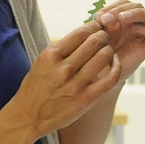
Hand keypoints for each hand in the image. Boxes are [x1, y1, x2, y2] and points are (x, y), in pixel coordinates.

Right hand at [10, 21, 122, 137]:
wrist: (28, 117)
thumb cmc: (36, 87)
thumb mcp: (42, 63)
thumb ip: (61, 49)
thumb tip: (85, 33)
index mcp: (50, 56)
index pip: (80, 33)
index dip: (93, 26)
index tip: (97, 26)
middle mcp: (62, 69)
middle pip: (94, 42)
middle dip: (103, 36)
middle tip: (104, 38)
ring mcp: (75, 85)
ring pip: (104, 57)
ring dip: (109, 50)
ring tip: (107, 51)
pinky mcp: (85, 99)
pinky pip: (110, 79)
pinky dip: (116, 67)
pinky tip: (114, 63)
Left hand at [93, 0, 144, 80]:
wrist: (104, 72)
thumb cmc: (100, 51)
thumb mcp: (98, 33)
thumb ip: (100, 23)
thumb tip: (101, 16)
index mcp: (125, 17)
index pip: (124, 3)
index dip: (112, 6)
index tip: (98, 17)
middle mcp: (138, 22)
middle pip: (138, 6)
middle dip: (121, 9)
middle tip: (106, 19)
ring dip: (137, 13)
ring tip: (121, 18)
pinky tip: (134, 30)